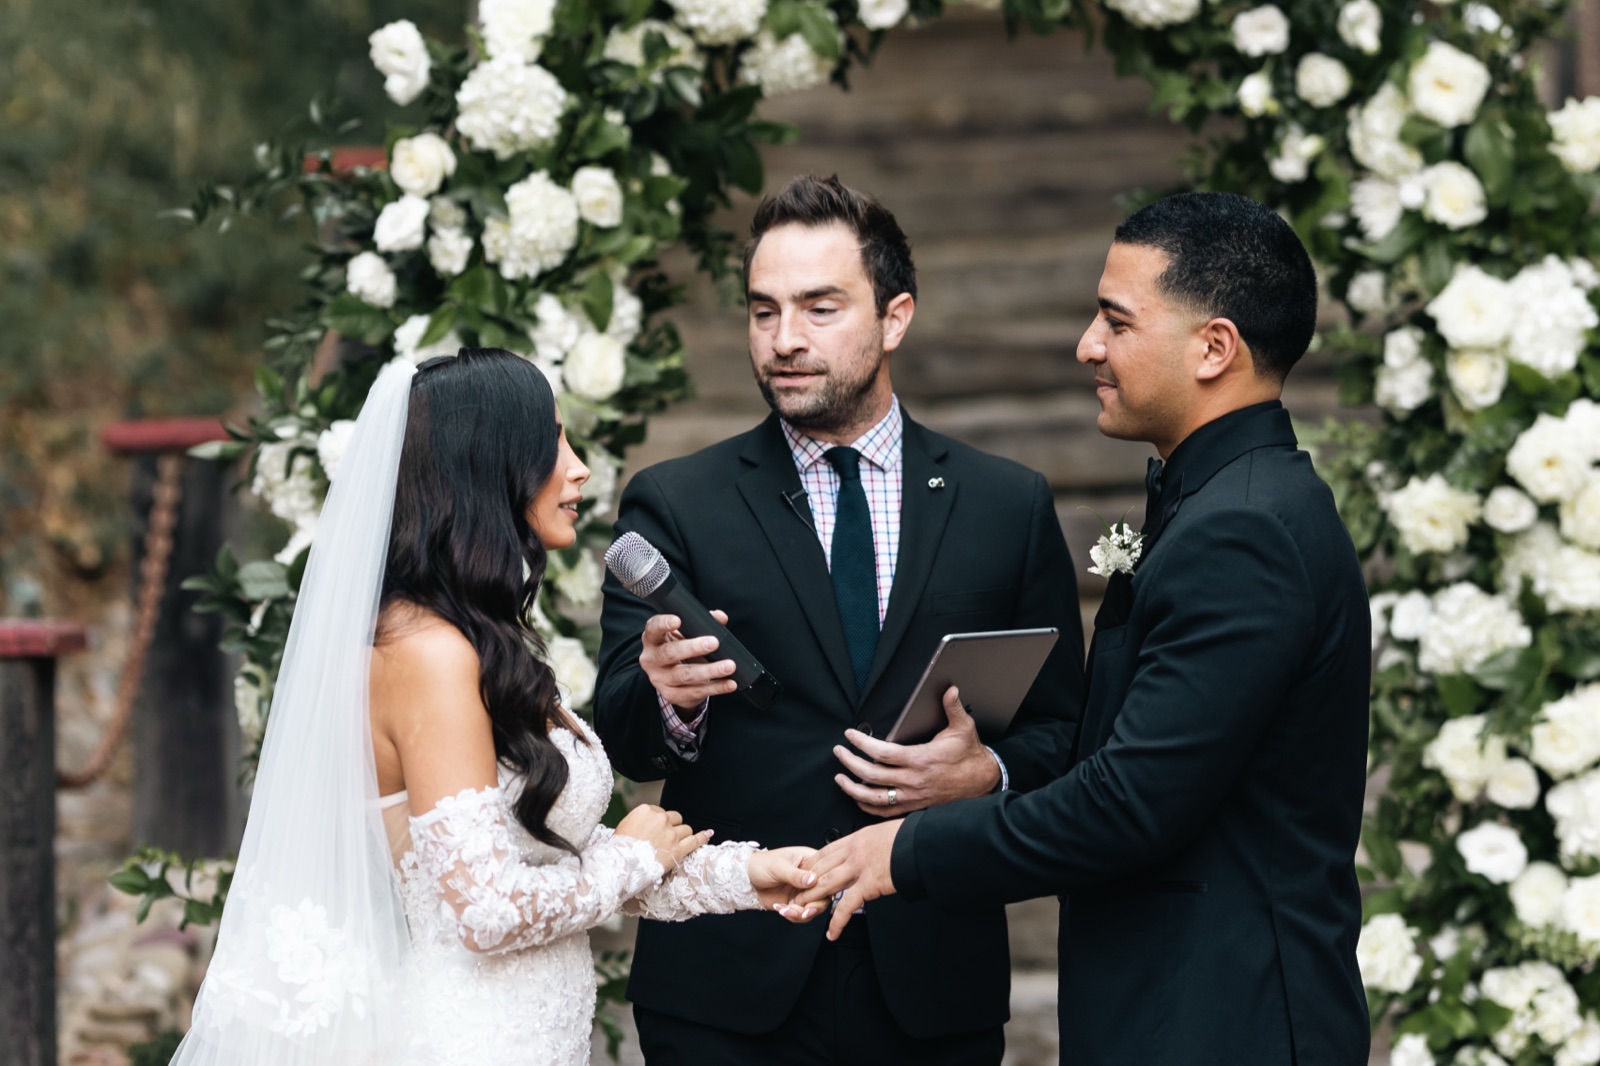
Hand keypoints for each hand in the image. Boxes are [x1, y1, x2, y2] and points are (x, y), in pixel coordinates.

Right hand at [615, 803, 709, 872]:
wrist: (621, 866)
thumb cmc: (619, 848)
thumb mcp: (625, 826)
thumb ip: (641, 820)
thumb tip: (649, 824)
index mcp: (646, 810)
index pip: (660, 811)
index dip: (658, 823)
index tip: (654, 832)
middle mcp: (661, 819)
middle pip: (676, 818)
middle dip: (672, 828)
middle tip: (662, 840)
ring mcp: (671, 834)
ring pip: (685, 829)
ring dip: (681, 836)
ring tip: (672, 846)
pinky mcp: (678, 849)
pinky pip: (696, 840)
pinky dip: (703, 837)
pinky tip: (709, 833)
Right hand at [639, 610, 737, 710]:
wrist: (670, 678)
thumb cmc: (678, 648)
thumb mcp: (684, 634)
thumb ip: (701, 624)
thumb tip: (720, 617)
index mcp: (652, 639)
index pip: (653, 628)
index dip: (663, 623)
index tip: (678, 620)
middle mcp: (651, 659)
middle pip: (669, 653)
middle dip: (693, 648)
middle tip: (714, 643)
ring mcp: (659, 679)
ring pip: (684, 675)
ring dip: (709, 670)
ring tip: (729, 666)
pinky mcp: (671, 695)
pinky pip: (694, 692)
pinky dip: (714, 688)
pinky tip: (729, 683)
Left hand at [747, 846, 822, 920]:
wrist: (744, 880)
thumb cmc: (760, 865)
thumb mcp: (778, 867)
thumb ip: (795, 875)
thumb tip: (812, 880)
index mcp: (810, 860)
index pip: (827, 873)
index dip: (824, 886)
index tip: (813, 894)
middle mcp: (809, 876)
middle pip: (824, 894)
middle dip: (813, 905)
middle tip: (803, 910)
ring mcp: (803, 891)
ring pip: (814, 907)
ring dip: (801, 913)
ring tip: (786, 910)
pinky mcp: (795, 902)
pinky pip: (802, 914)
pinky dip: (793, 915)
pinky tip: (781, 908)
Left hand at [794, 821, 901, 939]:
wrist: (920, 842)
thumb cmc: (908, 838)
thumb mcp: (883, 834)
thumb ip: (871, 843)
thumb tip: (870, 848)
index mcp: (855, 839)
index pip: (825, 852)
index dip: (811, 864)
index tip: (801, 874)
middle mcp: (852, 852)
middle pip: (820, 869)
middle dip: (804, 883)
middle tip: (794, 895)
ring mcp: (858, 868)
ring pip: (827, 885)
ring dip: (812, 900)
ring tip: (801, 911)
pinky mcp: (868, 885)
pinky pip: (847, 906)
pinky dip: (837, 921)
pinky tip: (831, 932)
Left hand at [833, 686, 999, 814]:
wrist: (983, 782)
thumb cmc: (971, 756)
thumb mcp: (964, 728)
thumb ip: (953, 708)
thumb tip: (950, 689)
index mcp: (921, 759)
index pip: (882, 753)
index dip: (862, 744)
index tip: (850, 736)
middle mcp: (913, 780)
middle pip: (871, 775)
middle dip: (850, 762)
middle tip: (839, 752)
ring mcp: (912, 797)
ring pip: (874, 797)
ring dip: (853, 788)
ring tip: (840, 778)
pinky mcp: (914, 807)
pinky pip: (884, 812)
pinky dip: (867, 806)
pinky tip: (858, 797)